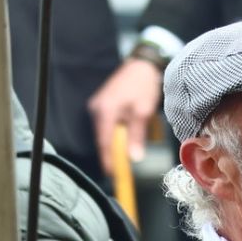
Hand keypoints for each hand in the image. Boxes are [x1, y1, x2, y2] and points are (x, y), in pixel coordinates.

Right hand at [86, 58, 163, 174]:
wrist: (141, 66)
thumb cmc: (144, 86)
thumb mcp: (143, 112)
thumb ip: (137, 136)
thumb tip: (134, 158)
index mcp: (106, 111)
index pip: (104, 142)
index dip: (108, 160)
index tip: (113, 175)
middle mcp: (97, 109)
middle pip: (102, 139)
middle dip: (110, 155)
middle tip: (119, 173)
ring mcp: (98, 106)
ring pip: (104, 133)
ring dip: (113, 146)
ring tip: (121, 161)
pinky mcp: (102, 105)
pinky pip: (107, 126)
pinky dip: (114, 136)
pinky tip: (122, 143)